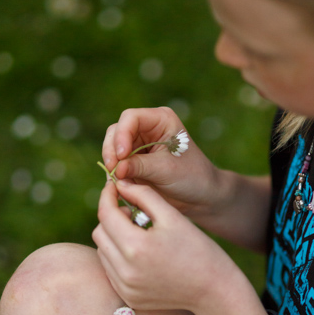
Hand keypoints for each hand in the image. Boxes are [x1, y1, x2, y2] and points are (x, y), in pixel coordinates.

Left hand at [92, 179, 249, 314]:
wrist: (215, 291)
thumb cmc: (199, 250)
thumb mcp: (174, 217)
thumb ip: (144, 195)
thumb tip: (120, 185)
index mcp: (137, 246)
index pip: (106, 214)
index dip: (107, 196)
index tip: (114, 187)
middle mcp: (126, 270)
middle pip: (100, 233)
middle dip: (112, 218)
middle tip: (135, 215)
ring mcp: (126, 287)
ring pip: (103, 252)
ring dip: (115, 239)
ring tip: (142, 237)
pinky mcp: (129, 297)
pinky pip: (111, 271)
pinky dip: (119, 258)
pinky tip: (142, 256)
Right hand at [101, 107, 219, 215]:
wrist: (201, 196)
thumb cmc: (192, 177)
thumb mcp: (166, 170)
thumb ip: (139, 166)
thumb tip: (116, 168)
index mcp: (161, 120)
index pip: (131, 118)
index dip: (122, 135)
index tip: (121, 155)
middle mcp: (148, 128)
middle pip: (117, 131)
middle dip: (112, 150)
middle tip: (113, 170)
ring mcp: (139, 144)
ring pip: (113, 147)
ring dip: (112, 162)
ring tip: (117, 179)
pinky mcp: (134, 160)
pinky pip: (116, 163)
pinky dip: (114, 172)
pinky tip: (119, 184)